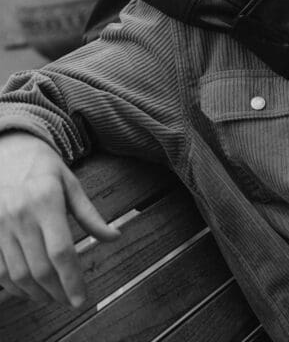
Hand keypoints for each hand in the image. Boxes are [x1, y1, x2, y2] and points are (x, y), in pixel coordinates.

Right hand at [0, 131, 119, 306]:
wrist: (8, 151)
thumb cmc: (44, 168)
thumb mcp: (71, 184)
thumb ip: (90, 215)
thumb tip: (114, 236)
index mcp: (46, 200)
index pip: (61, 251)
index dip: (71, 280)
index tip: (81, 299)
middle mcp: (21, 215)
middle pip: (40, 268)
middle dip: (57, 291)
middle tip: (69, 300)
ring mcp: (0, 225)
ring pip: (18, 274)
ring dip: (37, 294)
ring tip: (53, 297)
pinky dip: (14, 287)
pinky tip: (29, 290)